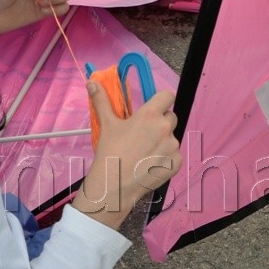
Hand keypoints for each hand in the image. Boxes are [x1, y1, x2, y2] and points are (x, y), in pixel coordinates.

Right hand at [73, 85, 180, 229]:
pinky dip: (165, 158)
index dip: (161, 100)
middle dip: (160, 122)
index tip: (152, 108)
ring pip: (171, 137)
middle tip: (143, 134)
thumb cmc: (110, 152)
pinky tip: (150, 164)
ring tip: (144, 153)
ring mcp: (173, 147)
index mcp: (150, 115)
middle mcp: (165, 128)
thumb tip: (92, 83)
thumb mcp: (107, 124)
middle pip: (170, 117)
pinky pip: (174, 155)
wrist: (114, 185)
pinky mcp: (176, 164)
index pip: (168, 96)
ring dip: (162, 141)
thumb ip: (102, 101)